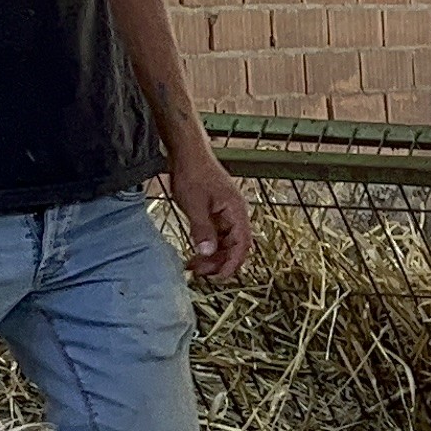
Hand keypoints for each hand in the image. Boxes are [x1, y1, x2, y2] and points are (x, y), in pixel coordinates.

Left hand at [164, 147, 251, 282]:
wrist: (188, 152)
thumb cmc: (193, 173)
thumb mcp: (194, 204)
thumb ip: (202, 229)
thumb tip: (208, 253)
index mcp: (236, 210)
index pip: (242, 244)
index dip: (232, 263)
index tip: (218, 278)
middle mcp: (235, 213)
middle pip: (235, 246)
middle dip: (219, 262)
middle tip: (200, 274)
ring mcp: (226, 213)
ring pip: (225, 242)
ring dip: (212, 256)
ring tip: (194, 266)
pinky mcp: (216, 211)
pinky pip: (216, 234)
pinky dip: (207, 245)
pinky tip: (194, 253)